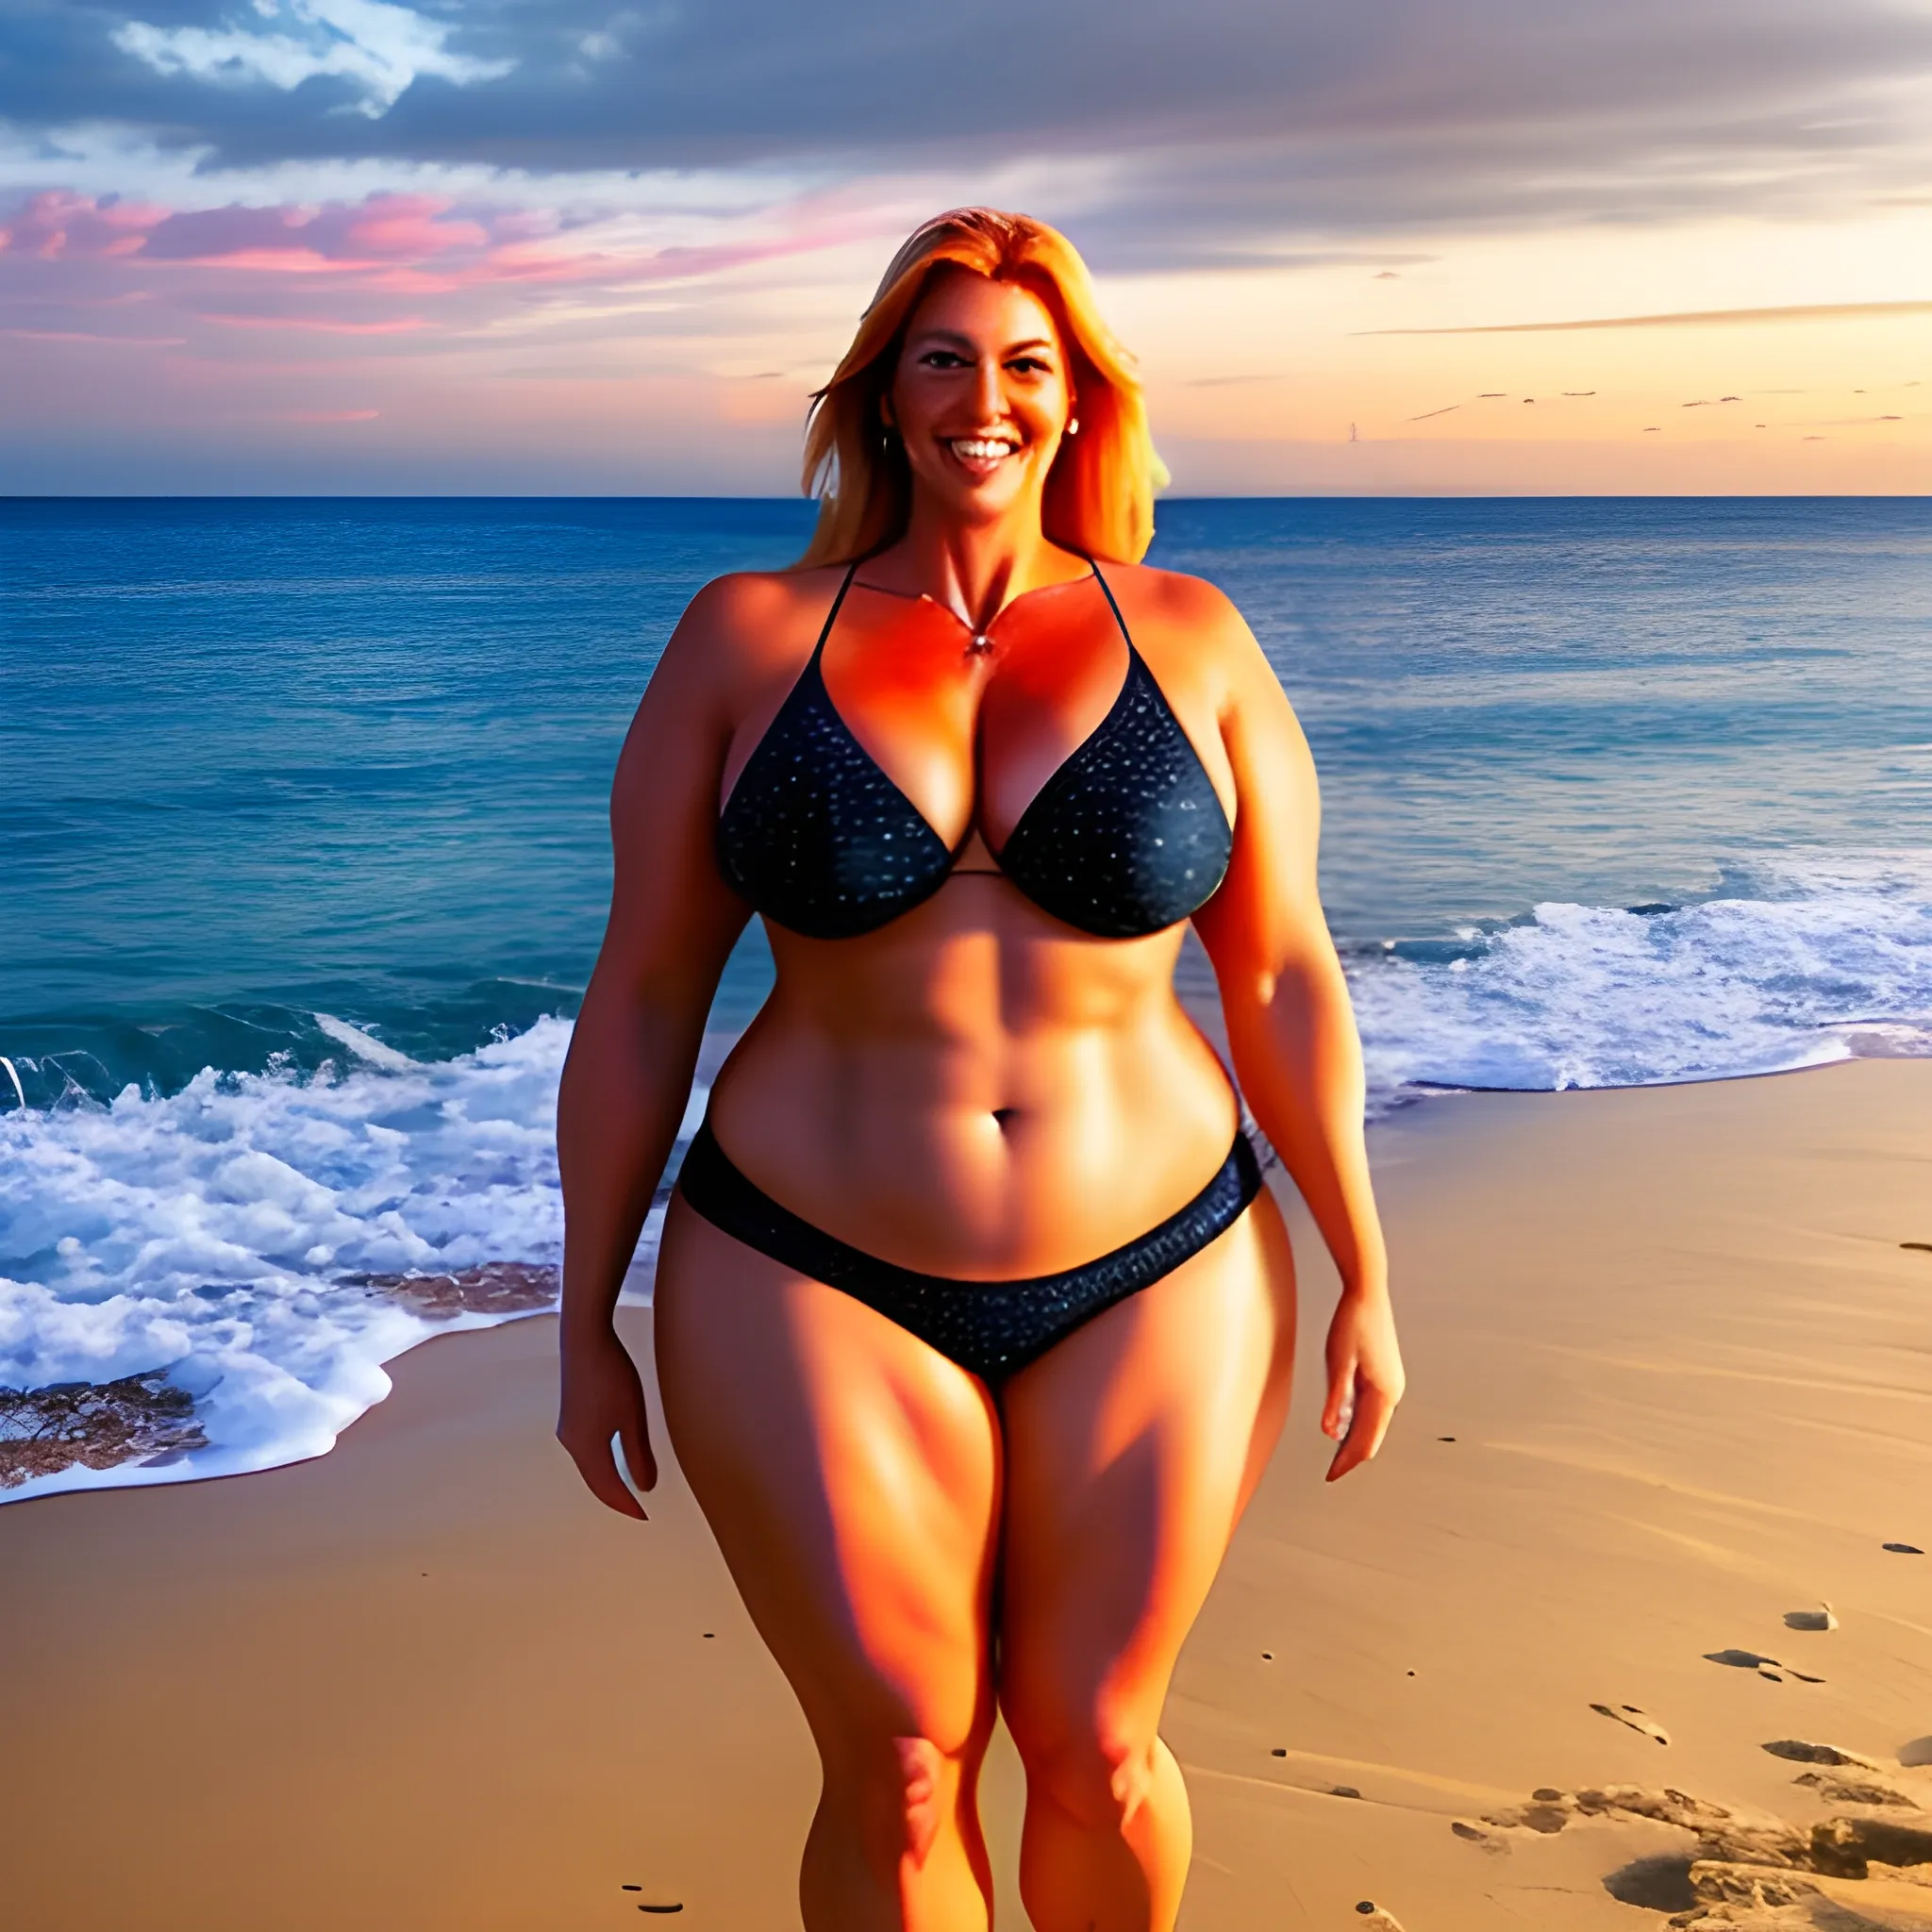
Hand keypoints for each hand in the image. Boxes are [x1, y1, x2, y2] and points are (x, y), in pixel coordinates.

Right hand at [557, 1325, 657, 1518]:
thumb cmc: (611, 1376)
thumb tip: (645, 1487)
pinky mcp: (571, 1414)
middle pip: (596, 1480)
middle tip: (637, 1511)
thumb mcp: (632, 1417)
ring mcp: (568, 1428)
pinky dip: (602, 1462)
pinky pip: (587, 1450)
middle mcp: (572, 1443)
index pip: (607, 1489)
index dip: (626, 1505)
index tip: (645, 1518)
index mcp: (586, 1448)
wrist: (584, 1338)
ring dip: (608, 1480)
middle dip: (616, 1498)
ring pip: (590, 1466)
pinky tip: (614, 1458)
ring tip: (627, 1490)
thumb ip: (637, 1454)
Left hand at [1321, 1287, 1403, 1481]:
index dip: (1347, 1462)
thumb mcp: (1338, 1361)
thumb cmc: (1352, 1323)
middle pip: (1373, 1437)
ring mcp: (1392, 1384)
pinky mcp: (1387, 1376)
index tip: (1330, 1477)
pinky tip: (1346, 1425)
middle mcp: (1393, 1393)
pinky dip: (1361, 1424)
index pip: (1365, 1441)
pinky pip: (1375, 1410)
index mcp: (1383, 1393)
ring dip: (1357, 1440)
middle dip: (1352, 1457)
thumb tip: (1331, 1432)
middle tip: (1331, 1472)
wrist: (1368, 1294)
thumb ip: (1336, 1398)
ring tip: (1336, 1456)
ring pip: (1376, 1425)